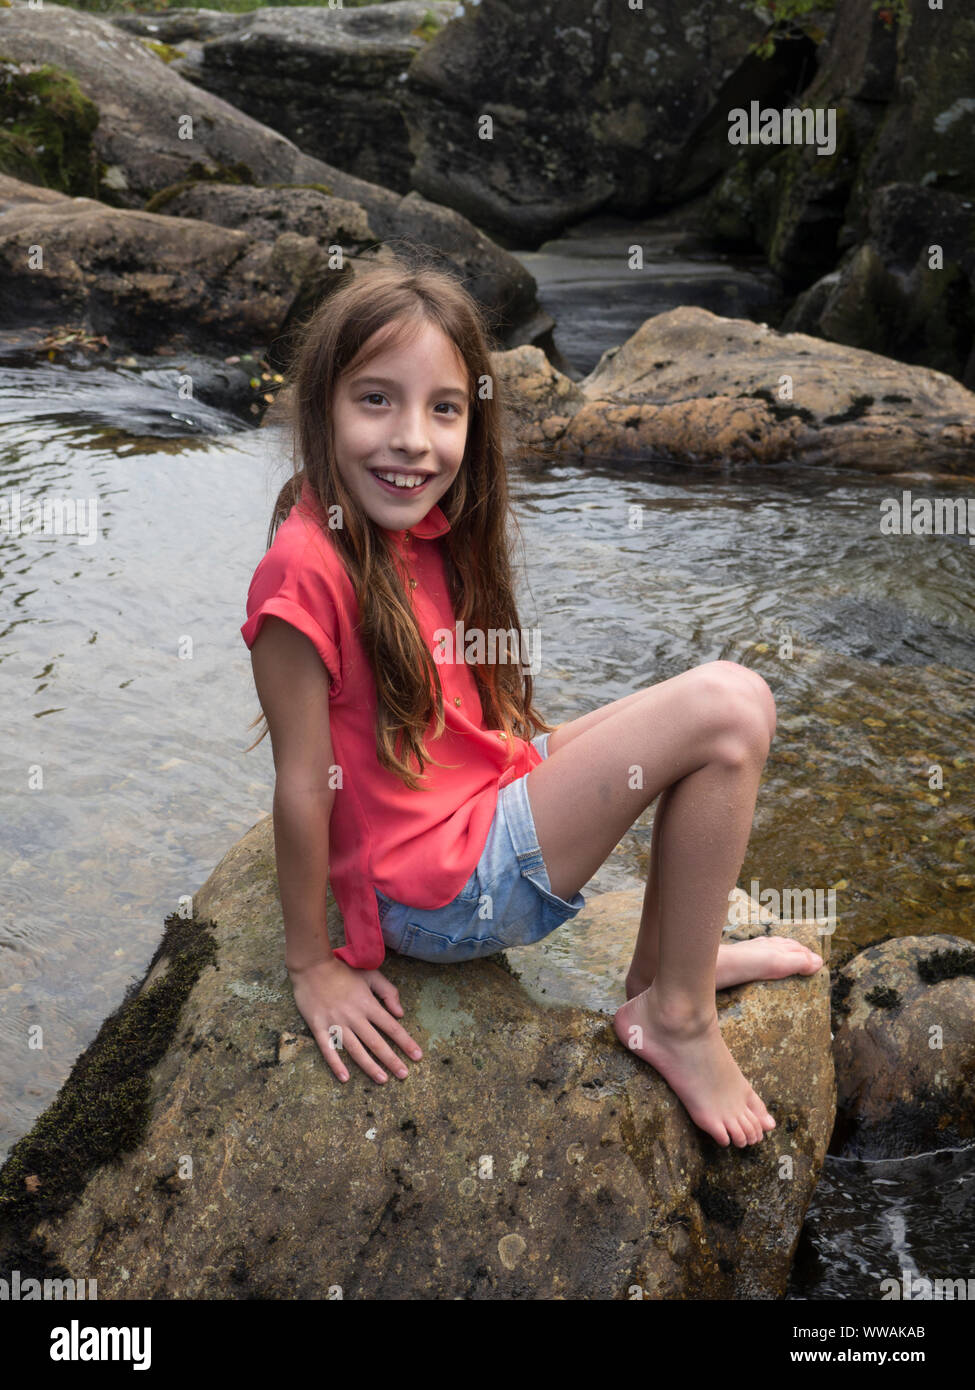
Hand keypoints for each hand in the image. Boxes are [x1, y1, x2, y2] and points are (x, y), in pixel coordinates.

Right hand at [288, 954, 422, 1083]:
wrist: (312, 966)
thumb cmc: (343, 970)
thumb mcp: (370, 975)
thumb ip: (388, 992)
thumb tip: (400, 1013)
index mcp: (368, 1004)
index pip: (391, 1027)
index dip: (406, 1042)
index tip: (417, 1056)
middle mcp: (354, 1016)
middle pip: (376, 1042)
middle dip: (392, 1060)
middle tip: (404, 1075)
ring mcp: (335, 1023)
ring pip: (355, 1050)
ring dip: (369, 1066)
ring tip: (382, 1080)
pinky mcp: (318, 1026)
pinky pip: (328, 1049)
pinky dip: (336, 1064)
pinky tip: (345, 1077)